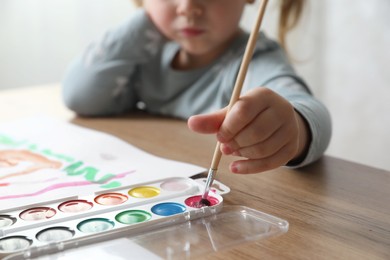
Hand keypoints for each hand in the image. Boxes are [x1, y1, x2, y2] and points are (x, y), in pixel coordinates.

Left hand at [188, 87, 309, 173]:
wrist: (278, 120)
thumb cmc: (250, 116)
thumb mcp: (232, 113)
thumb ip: (212, 120)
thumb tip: (191, 123)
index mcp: (264, 96)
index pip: (244, 111)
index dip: (228, 127)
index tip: (219, 136)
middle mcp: (282, 110)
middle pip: (256, 132)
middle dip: (235, 143)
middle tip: (224, 147)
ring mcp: (290, 130)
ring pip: (263, 149)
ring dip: (242, 154)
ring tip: (233, 151)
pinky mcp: (292, 148)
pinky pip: (270, 163)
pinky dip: (250, 168)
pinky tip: (236, 167)